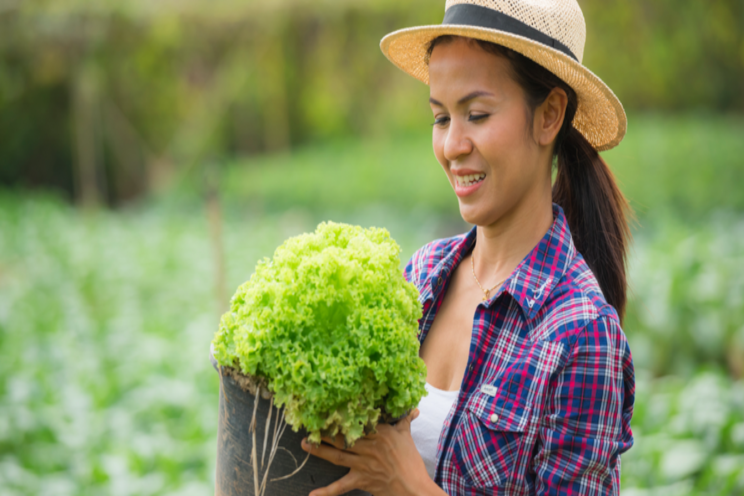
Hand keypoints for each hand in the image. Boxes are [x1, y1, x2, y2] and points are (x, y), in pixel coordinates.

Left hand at [300, 409, 439, 495]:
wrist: (413, 488)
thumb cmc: (411, 462)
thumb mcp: (407, 437)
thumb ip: (405, 421)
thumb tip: (413, 409)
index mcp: (380, 432)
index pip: (358, 421)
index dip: (343, 415)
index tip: (328, 408)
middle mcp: (369, 446)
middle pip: (343, 437)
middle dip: (325, 431)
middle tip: (310, 423)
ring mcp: (363, 464)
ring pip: (337, 455)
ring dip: (319, 450)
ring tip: (304, 443)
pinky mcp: (361, 480)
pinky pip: (340, 487)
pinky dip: (327, 492)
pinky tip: (312, 494)